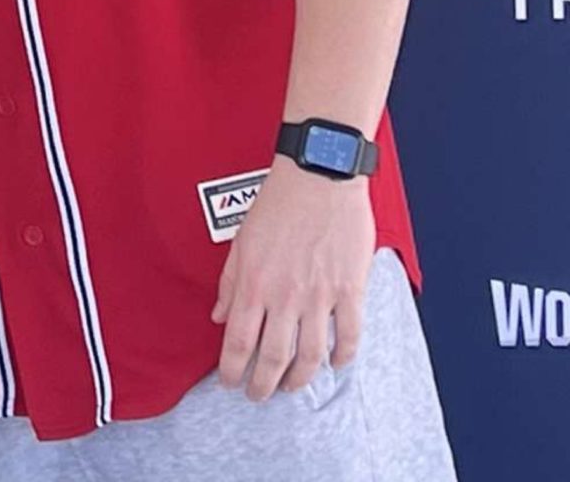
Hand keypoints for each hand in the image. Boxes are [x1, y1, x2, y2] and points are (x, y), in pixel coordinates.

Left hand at [211, 158, 373, 401]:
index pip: (239, 343)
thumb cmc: (279, 203)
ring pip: (311, 355)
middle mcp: (285, 296)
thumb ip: (230, 284)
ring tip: (291, 385)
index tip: (231, 383)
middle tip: (259, 395)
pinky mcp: (350, 289)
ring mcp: (320, 295)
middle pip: (273, 358)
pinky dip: (343, 357)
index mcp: (254, 284)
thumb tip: (219, 317)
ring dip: (299, 378)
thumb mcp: (242, 241)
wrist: (318, 175)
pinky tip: (335, 364)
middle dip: (263, 385)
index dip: (232, 371)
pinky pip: (349, 335)